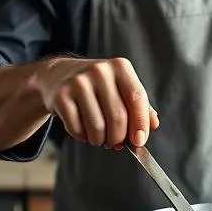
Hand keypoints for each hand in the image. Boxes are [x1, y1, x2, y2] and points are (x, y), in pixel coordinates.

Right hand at [34, 56, 159, 148]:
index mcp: (120, 67)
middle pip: (118, 117)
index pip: (136, 98)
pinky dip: (83, 137)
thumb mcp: (121, 87)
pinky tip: (84, 131)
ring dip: (100, 140)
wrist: (58, 74)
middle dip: (119, 138)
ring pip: (97, 127)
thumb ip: (140, 106)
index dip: (140, 123)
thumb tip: (153, 124)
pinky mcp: (61, 96)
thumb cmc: (97, 85)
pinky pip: (77, 129)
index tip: (140, 141)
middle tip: (117, 143)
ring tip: (100, 137)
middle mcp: (100, 72)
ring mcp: (78, 83)